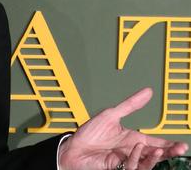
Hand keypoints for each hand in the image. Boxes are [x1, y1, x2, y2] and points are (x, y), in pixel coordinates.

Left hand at [58, 87, 187, 169]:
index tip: (182, 145)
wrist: (73, 147)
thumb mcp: (111, 115)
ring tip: (160, 150)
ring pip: (147, 162)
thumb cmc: (89, 133)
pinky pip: (132, 167)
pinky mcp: (117, 167)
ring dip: (155, 157)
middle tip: (180, 149)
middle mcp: (131, 150)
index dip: (170, 144)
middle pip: (155, 153)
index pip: (156, 142)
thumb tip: (148, 91)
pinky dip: (136, 159)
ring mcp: (125, 160)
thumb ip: (130, 105)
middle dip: (169, 152)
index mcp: (133, 138)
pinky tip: (137, 150)